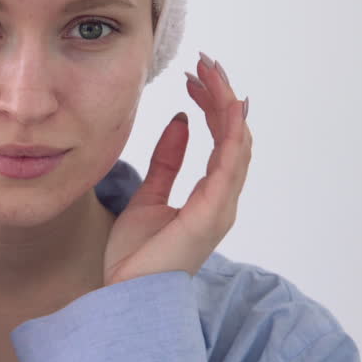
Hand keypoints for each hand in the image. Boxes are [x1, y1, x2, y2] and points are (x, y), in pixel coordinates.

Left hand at [103, 54, 252, 286]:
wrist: (125, 298)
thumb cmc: (136, 258)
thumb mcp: (147, 197)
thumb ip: (166, 161)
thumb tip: (180, 120)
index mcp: (208, 196)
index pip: (221, 140)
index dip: (212, 105)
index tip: (194, 77)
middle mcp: (222, 200)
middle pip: (234, 136)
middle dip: (221, 96)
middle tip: (205, 63)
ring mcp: (221, 207)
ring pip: (237, 143)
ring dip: (226, 104)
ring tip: (209, 72)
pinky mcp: (212, 214)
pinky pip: (229, 165)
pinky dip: (231, 132)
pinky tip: (226, 104)